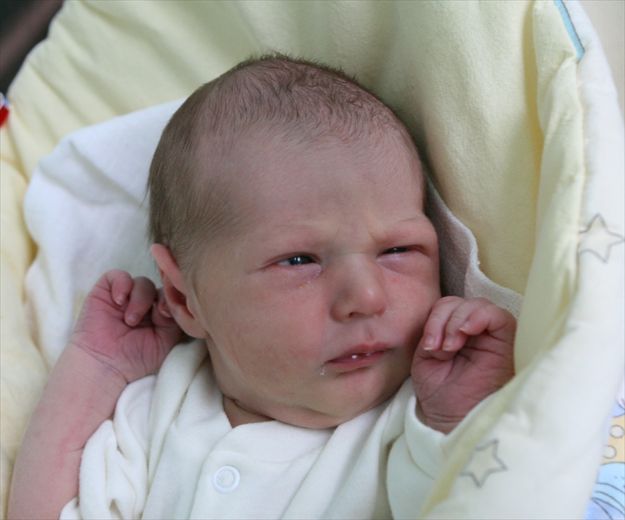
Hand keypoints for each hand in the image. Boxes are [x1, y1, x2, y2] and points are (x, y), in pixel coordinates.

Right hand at [69, 270, 183, 384]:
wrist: (105, 365)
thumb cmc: (136, 358)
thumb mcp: (165, 340)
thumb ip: (175, 319)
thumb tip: (175, 300)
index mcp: (160, 313)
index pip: (172, 296)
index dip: (173, 301)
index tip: (167, 314)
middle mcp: (145, 302)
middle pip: (160, 286)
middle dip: (160, 298)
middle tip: (156, 314)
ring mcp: (126, 296)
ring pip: (142, 282)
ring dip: (140, 299)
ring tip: (131, 321)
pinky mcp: (105, 291)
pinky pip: (118, 275)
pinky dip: (122, 284)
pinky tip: (119, 301)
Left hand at [411, 296, 515, 432]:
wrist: (453, 421)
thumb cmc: (441, 394)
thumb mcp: (425, 359)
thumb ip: (432, 334)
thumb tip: (448, 323)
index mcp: (453, 333)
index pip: (446, 307)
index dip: (434, 319)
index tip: (428, 346)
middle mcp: (474, 332)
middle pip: (460, 302)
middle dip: (443, 320)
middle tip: (438, 348)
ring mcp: (491, 337)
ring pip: (478, 305)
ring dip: (457, 320)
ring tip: (451, 347)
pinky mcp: (508, 343)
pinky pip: (498, 315)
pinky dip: (478, 316)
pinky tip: (466, 332)